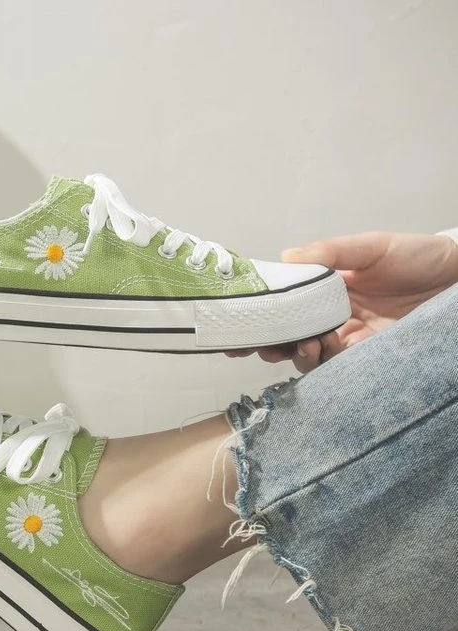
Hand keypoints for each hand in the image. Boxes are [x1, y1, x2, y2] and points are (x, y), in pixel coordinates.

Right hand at [227, 232, 457, 372]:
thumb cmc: (416, 256)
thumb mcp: (370, 246)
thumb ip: (330, 252)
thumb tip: (285, 257)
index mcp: (324, 288)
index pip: (281, 302)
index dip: (256, 313)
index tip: (232, 322)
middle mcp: (328, 315)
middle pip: (285, 334)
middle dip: (265, 342)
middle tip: (255, 344)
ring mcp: (345, 337)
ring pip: (304, 353)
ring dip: (293, 352)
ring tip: (301, 344)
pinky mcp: (365, 356)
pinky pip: (333, 366)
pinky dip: (320, 361)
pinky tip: (321, 348)